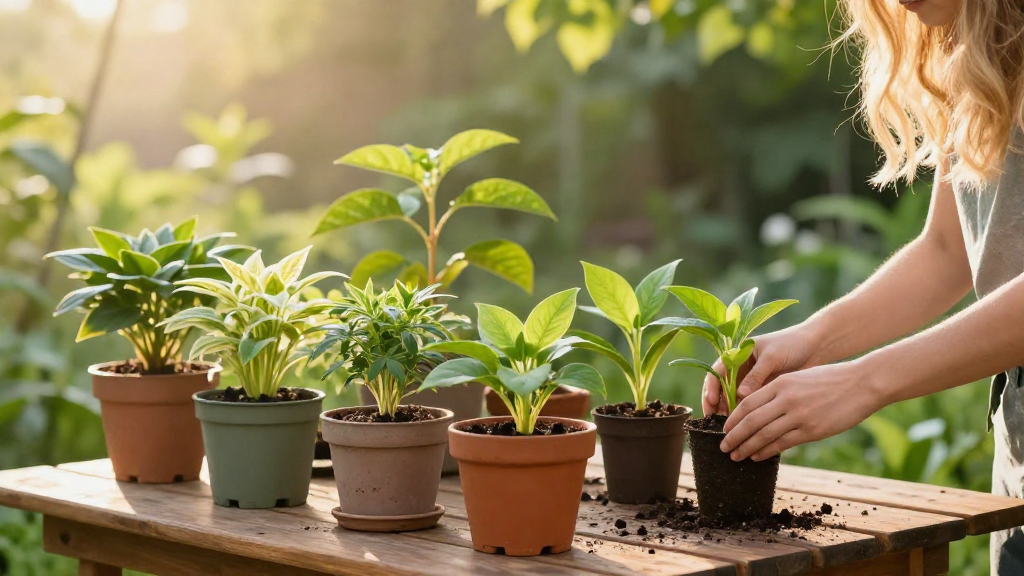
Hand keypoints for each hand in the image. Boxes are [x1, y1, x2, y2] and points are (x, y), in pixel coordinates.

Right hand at [702, 324, 821, 415]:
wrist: (815, 346)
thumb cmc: (792, 344)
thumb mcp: (772, 357)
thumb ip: (756, 375)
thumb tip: (740, 395)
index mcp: (739, 354)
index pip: (717, 371)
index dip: (712, 386)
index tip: (712, 401)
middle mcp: (742, 369)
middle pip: (721, 388)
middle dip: (716, 404)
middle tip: (715, 420)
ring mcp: (752, 381)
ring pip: (733, 399)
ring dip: (730, 412)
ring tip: (729, 426)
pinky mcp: (764, 391)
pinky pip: (750, 404)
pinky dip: (745, 415)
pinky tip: (745, 426)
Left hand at [718, 361, 882, 460]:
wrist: (861, 383)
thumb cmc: (830, 380)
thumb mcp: (798, 378)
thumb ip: (778, 391)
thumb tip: (759, 410)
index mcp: (780, 384)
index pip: (747, 404)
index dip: (732, 419)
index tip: (724, 430)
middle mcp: (785, 399)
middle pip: (750, 421)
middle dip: (734, 437)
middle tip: (723, 447)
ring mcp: (798, 415)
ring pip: (763, 435)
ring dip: (747, 448)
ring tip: (736, 456)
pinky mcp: (811, 430)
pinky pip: (782, 443)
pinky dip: (766, 451)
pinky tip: (757, 456)